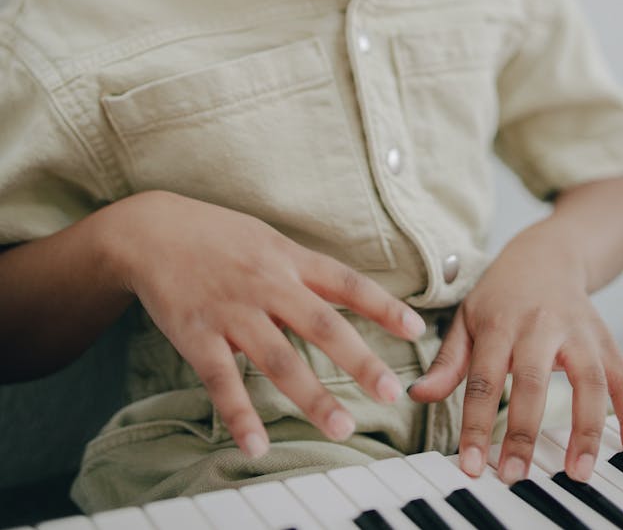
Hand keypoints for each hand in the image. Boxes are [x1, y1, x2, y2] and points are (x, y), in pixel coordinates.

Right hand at [106, 191, 425, 458]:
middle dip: (359, 360)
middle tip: (391, 392)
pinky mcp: (197, 335)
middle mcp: (266, 284)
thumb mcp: (266, 239)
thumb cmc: (216, 235)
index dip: (383, 305)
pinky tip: (257, 447)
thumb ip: (301, 268)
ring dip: (312, 396)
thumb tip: (341, 294)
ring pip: (278, 359)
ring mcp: (232, 311)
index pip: (345, 282)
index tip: (417, 329)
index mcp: (287, 258)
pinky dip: (240, 416)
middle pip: (321, 324)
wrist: (152, 230)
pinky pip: (222, 380)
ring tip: (341, 427)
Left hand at [407, 221, 622, 483]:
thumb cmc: (501, 295)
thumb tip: (418, 396)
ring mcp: (578, 332)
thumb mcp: (467, 318)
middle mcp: (540, 325)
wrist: (547, 254)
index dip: (475, 423)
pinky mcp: (606, 339)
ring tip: (579, 471)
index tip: (472, 465)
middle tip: (516, 475)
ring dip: (587, 428)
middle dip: (523, 431)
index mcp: (499, 322)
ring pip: (588, 380)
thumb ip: (448, 361)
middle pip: (533, 380)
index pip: (483, 378)